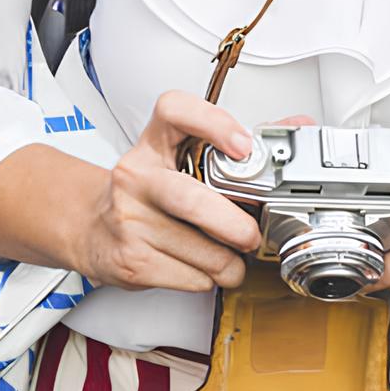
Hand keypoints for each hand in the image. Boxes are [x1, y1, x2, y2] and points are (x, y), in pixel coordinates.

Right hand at [68, 91, 260, 293]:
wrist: (93, 229)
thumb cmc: (148, 194)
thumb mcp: (180, 159)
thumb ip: (235, 144)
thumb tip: (296, 126)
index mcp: (153, 143)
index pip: (174, 111)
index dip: (212, 123)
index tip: (243, 145)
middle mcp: (136, 176)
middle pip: (191, 198)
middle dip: (234, 225)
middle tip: (251, 235)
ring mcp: (128, 218)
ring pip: (198, 248)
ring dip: (228, 263)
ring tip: (231, 259)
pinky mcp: (130, 259)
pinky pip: (189, 277)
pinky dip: (208, 279)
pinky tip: (203, 269)